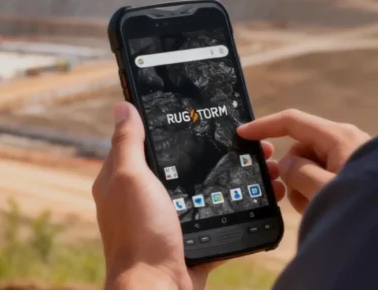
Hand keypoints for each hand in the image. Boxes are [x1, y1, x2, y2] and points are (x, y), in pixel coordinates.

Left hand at [94, 102, 284, 289]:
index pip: (138, 143)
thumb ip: (128, 143)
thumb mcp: (131, 178)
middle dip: (202, 155)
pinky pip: (214, 222)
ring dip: (225, 182)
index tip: (191, 113)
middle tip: (236, 139)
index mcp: (121, 183)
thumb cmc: (139, 235)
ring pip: (199, 195)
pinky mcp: (189, 244)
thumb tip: (123, 106)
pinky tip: (255, 199)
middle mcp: (141, 202)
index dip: (160, 126)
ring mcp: (166, 224)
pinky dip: (234, 212)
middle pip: (174, 168)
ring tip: (256, 166)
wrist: (158, 289)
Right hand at [237, 109, 369, 212]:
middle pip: (299, 150)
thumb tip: (287, 165)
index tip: (242, 134)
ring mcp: (351, 158)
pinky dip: (319, 194)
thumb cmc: (367, 205)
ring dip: (306, 189)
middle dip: (293, 175)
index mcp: (338, 137)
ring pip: (309, 168)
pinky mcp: (355, 174)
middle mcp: (346, 141)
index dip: (264, 126)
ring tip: (321, 208)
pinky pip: (324, 178)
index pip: (292, 122)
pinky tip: (329, 209)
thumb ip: (297, 172)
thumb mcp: (323, 189)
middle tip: (300, 198)